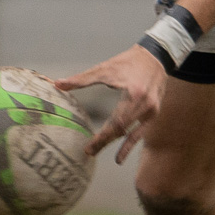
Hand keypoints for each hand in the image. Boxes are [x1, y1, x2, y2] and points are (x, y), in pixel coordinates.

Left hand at [56, 45, 166, 162]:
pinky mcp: (154, 113)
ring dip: (114, 144)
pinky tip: (120, 157)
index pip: (116, 122)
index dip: (102, 136)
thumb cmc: (129, 62)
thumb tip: (58, 84)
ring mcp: (152, 111)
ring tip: (97, 151)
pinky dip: (130, 145)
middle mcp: (145, 105)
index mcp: (134, 94)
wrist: (156, 57)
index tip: (88, 146)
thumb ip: (82, 79)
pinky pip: (140, 133)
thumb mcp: (105, 68)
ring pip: (131, 133)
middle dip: (104, 141)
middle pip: (122, 130)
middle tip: (88, 151)